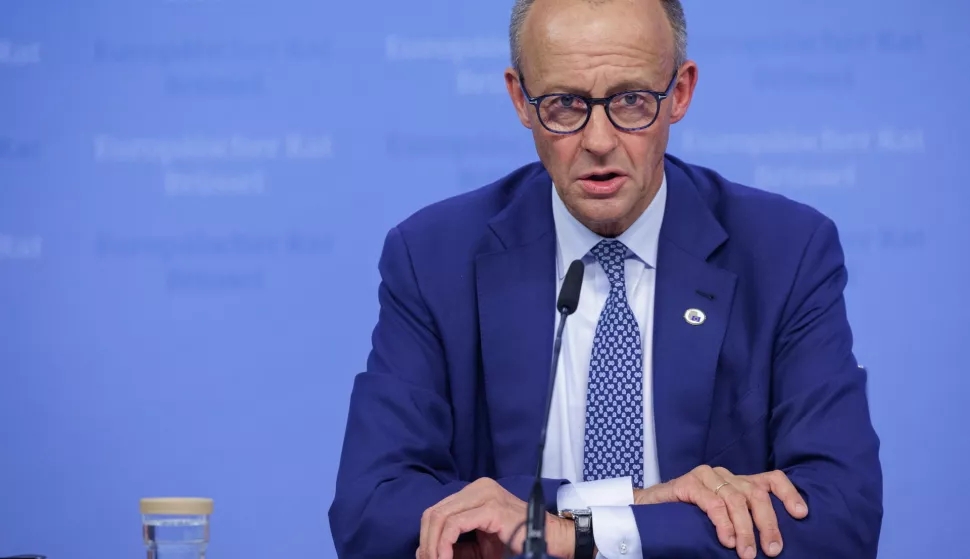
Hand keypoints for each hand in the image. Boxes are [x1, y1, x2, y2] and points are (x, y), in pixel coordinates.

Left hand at [417, 478, 573, 558]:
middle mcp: (478, 488)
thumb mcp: (479, 544)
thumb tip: (423, 552)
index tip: (426, 557)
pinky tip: (444, 558)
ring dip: (433, 545)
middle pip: (434, 512)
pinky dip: (444, 544)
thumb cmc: (516, 542)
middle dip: (426, 541)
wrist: (548, 539)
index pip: (438, 509)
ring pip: (440, 517)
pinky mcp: (490, 508)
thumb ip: (455, 545)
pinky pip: (455, 525)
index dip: (426, 535)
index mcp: (475, 492)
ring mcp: (484, 495)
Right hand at [634, 466, 807, 558]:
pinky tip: (726, 539)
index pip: (771, 479)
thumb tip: (771, 544)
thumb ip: (743, 522)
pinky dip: (722, 522)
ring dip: (745, 529)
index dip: (788, 494)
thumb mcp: (723, 521)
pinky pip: (712, 502)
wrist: (647, 512)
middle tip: (772, 550)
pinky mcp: (687, 483)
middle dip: (768, 523)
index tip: (800, 515)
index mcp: (737, 482)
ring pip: (736, 499)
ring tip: (746, 553)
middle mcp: (724, 475)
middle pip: (756, 493)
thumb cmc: (688, 519)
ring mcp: (705, 476)